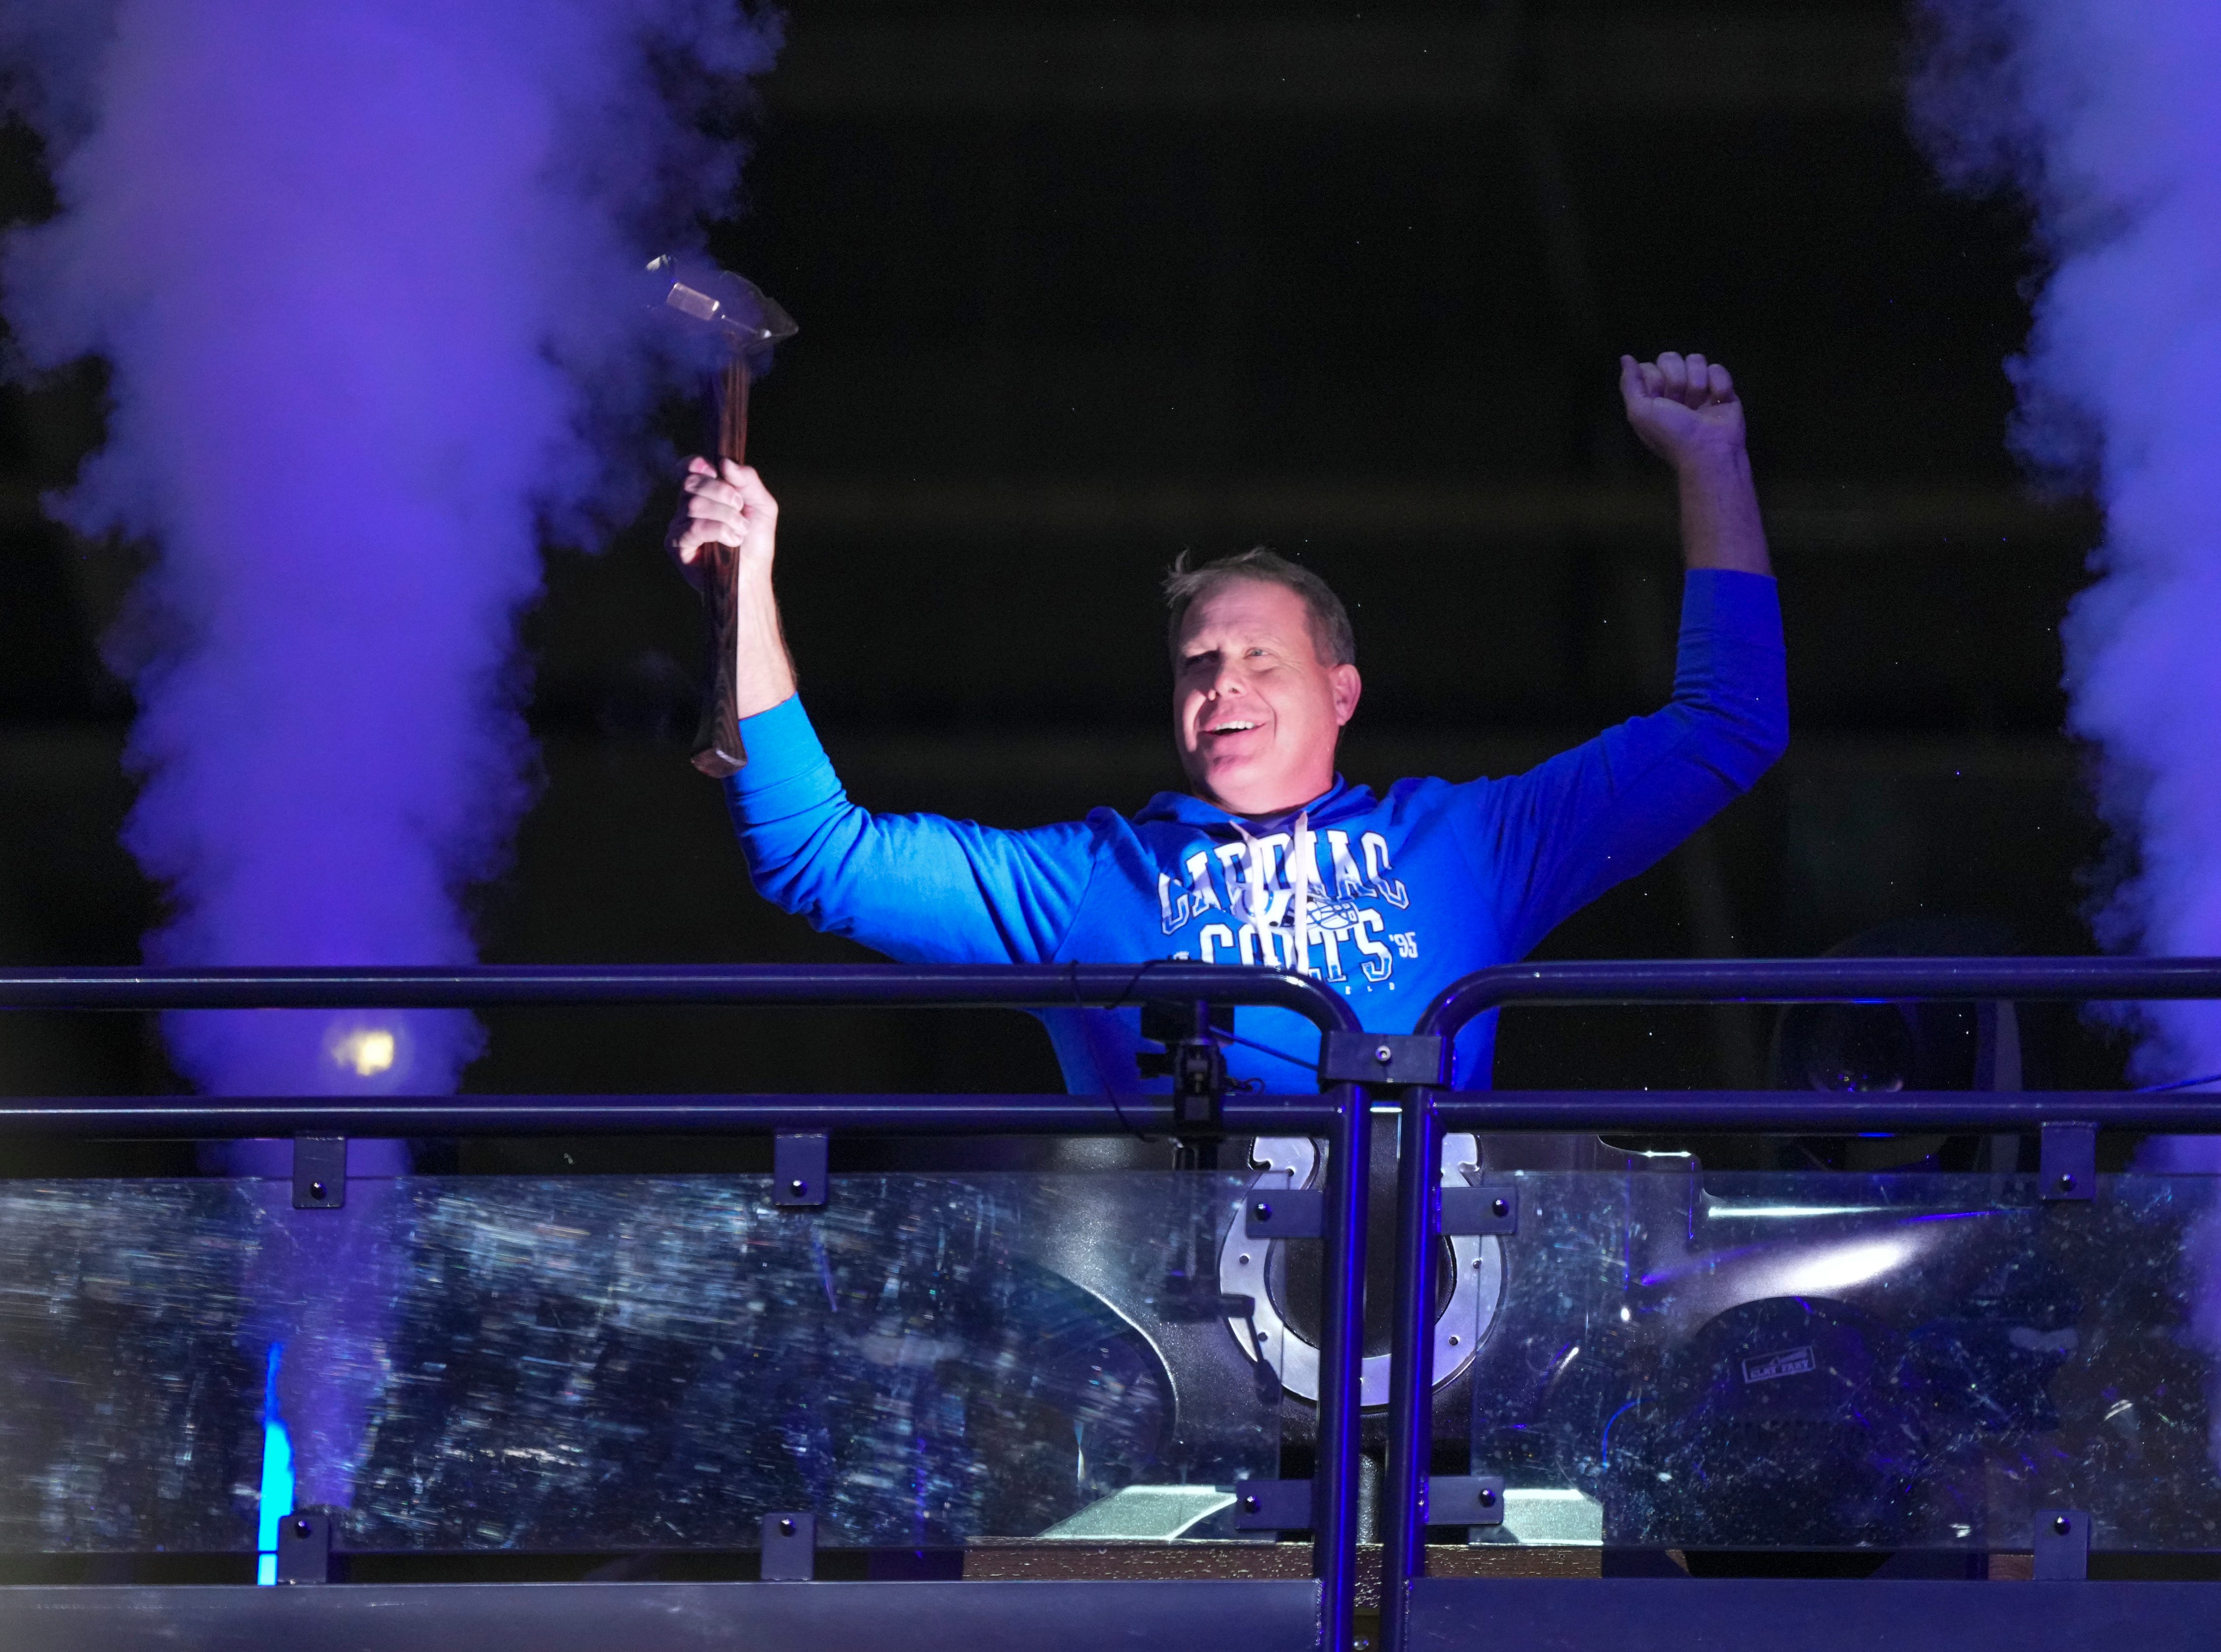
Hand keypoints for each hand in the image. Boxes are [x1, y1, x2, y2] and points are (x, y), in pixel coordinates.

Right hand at [667, 457, 777, 591]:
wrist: (752, 576)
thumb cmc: (755, 542)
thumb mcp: (762, 505)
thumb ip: (748, 480)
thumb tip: (725, 462)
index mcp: (705, 493)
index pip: (689, 468)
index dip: (698, 465)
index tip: (715, 470)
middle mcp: (687, 506)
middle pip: (692, 483)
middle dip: (723, 493)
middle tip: (741, 509)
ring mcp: (679, 525)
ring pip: (695, 505)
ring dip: (726, 516)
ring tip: (740, 531)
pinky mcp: (677, 544)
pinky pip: (694, 528)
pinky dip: (718, 531)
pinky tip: (732, 541)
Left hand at [1619, 352, 1745, 472]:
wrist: (1708, 450)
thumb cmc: (1670, 434)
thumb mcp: (1639, 412)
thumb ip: (1630, 384)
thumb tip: (1625, 357)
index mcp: (1652, 396)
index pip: (1649, 366)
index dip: (1654, 379)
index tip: (1659, 399)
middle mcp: (1674, 390)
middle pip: (1671, 358)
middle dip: (1676, 380)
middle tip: (1680, 404)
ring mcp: (1698, 387)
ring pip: (1695, 359)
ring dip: (1696, 384)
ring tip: (1698, 406)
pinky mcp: (1722, 388)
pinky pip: (1717, 368)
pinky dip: (1718, 385)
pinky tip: (1718, 401)